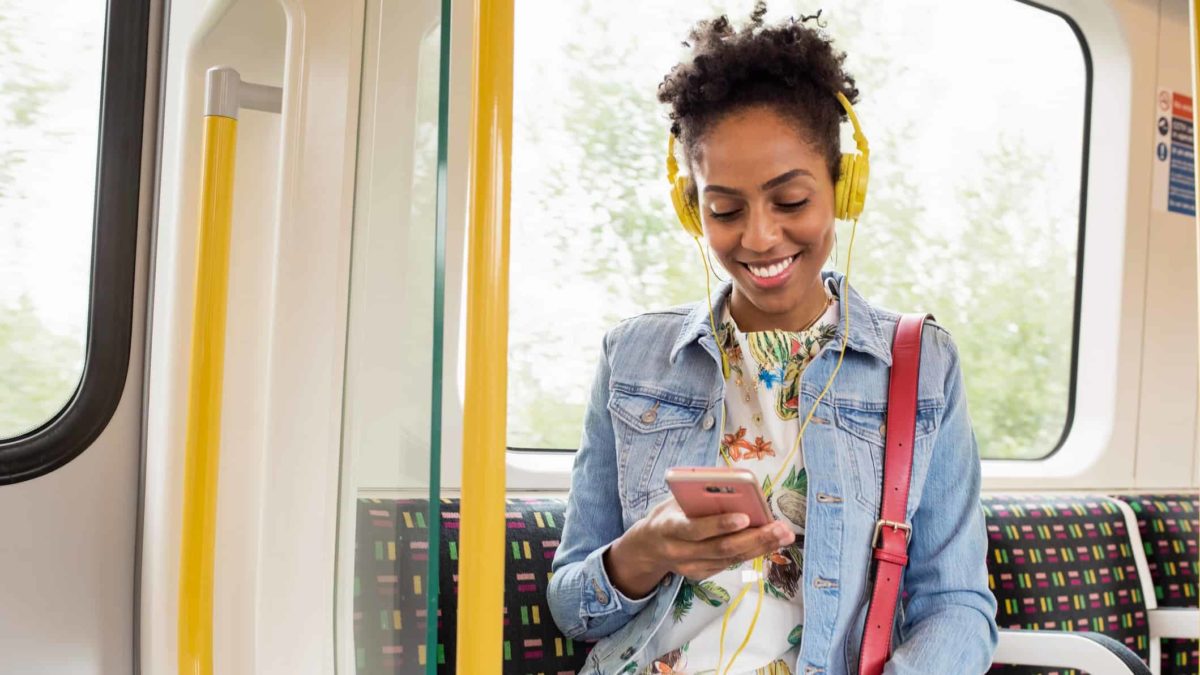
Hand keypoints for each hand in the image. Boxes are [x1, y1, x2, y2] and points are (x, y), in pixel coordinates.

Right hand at [604, 496, 794, 598]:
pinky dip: (751, 552)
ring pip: (730, 559)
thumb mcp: (673, 501)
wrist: (646, 548)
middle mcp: (679, 552)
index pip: (696, 529)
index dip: (720, 524)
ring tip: (784, 535)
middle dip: (754, 538)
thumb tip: (733, 488)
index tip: (745, 516)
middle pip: (721, 548)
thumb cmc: (666, 515)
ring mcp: (690, 568)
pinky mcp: (700, 575)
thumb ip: (697, 497)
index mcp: (668, 528)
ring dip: (760, 547)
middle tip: (780, 528)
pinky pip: (729, 564)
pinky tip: (769, 542)